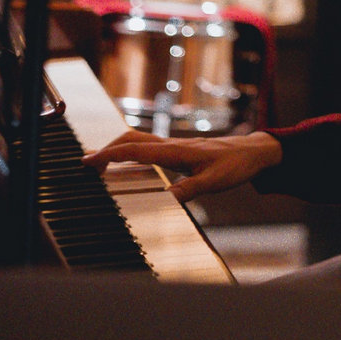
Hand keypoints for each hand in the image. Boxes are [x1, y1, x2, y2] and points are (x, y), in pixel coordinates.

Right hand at [82, 130, 282, 201]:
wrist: (253, 151)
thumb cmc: (236, 165)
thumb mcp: (214, 182)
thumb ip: (189, 190)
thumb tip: (165, 199)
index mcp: (176, 151)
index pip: (136, 150)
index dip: (110, 155)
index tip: (89, 162)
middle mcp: (172, 145)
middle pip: (132, 140)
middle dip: (107, 149)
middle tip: (86, 163)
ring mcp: (176, 146)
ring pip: (140, 140)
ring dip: (118, 148)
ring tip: (100, 161)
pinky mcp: (180, 150)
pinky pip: (150, 146)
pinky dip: (132, 151)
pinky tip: (129, 162)